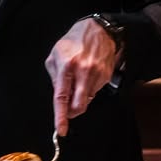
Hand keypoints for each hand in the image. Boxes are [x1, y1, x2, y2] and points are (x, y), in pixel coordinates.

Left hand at [45, 18, 117, 135]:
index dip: (61, 116)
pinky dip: (88, 88)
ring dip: (80, 96)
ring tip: (79, 78)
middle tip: (68, 108)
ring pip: (87, 99)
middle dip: (73, 111)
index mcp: (67, 66)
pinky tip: (88, 74)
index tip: (61, 129)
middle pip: (79, 105)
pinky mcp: (106, 76)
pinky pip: (95, 91)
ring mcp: (97, 75)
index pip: (62, 97)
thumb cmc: (74, 41)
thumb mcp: (55, 54)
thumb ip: (54, 77)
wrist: (99, 30)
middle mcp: (83, 72)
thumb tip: (59, 97)